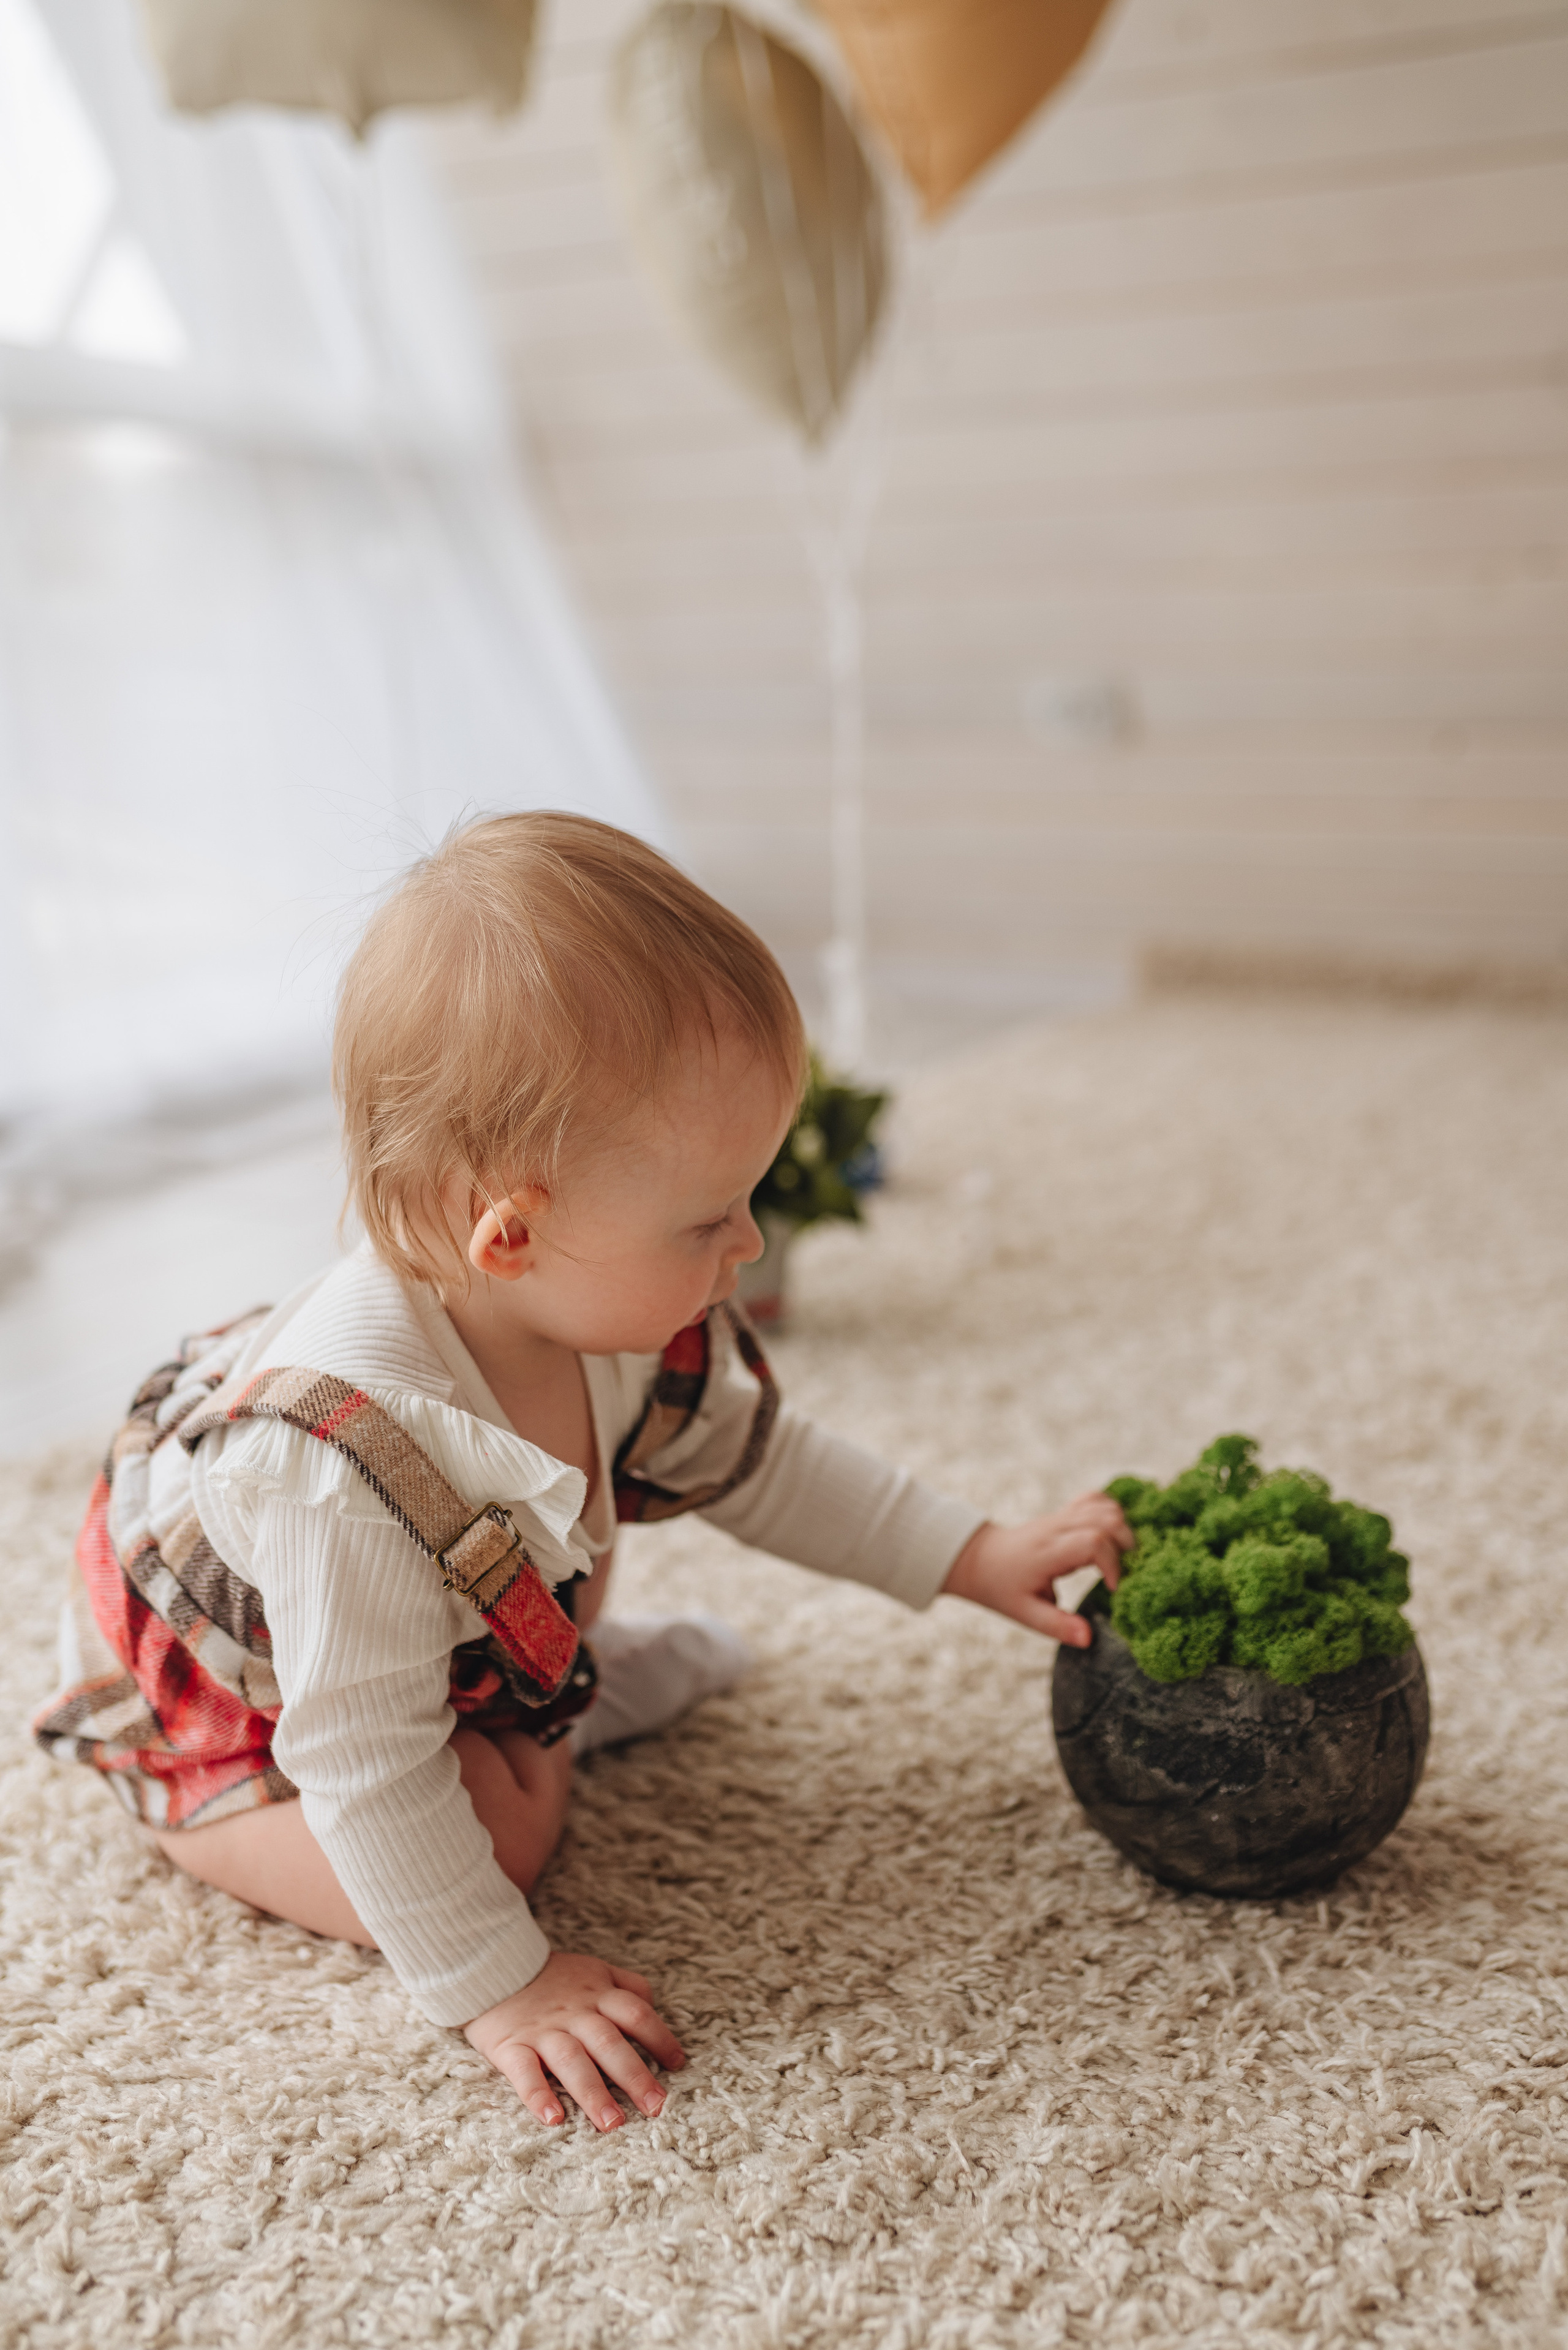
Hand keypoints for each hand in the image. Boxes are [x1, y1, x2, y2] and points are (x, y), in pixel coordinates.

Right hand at [465, 1951, 685, 2130]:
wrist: (491, 1964)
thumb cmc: (551, 1977)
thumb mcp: (593, 1969)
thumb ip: (625, 1985)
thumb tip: (654, 2006)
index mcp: (597, 1993)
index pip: (636, 2014)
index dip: (660, 2038)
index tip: (677, 2065)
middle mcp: (574, 2013)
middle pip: (609, 2043)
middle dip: (634, 2076)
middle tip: (656, 2107)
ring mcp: (543, 2030)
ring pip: (572, 2061)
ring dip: (594, 2093)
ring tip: (613, 2124)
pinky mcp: (511, 2045)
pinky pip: (524, 2072)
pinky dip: (538, 2095)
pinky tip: (553, 2119)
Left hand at [942, 1495, 1132, 1646]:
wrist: (980, 1560)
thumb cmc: (1002, 1588)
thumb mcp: (1026, 1614)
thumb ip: (1058, 1626)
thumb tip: (1089, 1638)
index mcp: (1049, 1552)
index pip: (1093, 1542)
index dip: (1112, 1564)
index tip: (1114, 1588)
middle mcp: (1057, 1528)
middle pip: (1107, 1519)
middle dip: (1126, 1545)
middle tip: (1125, 1572)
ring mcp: (1060, 1516)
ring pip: (1105, 1506)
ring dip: (1123, 1530)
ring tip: (1121, 1558)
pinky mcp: (1064, 1513)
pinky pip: (1096, 1500)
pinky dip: (1112, 1514)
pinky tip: (1112, 1538)